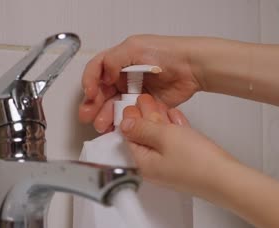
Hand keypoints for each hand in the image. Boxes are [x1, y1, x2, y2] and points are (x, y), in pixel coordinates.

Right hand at [79, 35, 202, 132]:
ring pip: (113, 106)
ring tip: (101, 125)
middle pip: (102, 92)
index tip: (90, 93)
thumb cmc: (167, 53)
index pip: (97, 70)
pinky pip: (129, 116)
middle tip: (88, 116)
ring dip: (104, 116)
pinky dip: (120, 123)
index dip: (90, 81)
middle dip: (92, 104)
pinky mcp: (145, 106)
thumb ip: (114, 60)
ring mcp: (134, 92)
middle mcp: (124, 76)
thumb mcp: (135, 48)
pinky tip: (115, 128)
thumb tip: (103, 77)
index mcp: (119, 60)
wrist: (191, 67)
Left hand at [120, 94, 234, 194]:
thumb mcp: (165, 137)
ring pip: (162, 140)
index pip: (131, 138)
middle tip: (145, 99)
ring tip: (159, 104)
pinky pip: (176, 144)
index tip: (133, 103)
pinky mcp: (187, 164)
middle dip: (146, 117)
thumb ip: (143, 129)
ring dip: (160, 121)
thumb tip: (126, 125)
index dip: (131, 118)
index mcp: (144, 164)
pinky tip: (174, 118)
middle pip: (146, 138)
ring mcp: (172, 166)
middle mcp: (156, 168)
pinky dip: (174, 130)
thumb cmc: (197, 161)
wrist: (227, 179)